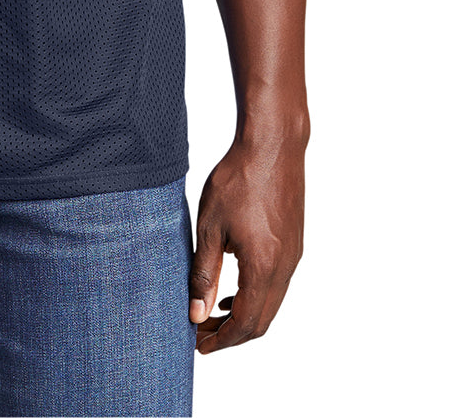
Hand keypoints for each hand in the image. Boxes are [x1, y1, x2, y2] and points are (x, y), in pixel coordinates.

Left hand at [188, 133, 305, 352]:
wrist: (273, 145)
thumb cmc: (239, 179)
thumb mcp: (210, 227)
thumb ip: (204, 273)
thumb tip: (196, 312)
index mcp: (264, 267)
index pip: (245, 323)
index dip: (221, 340)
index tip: (198, 345)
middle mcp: (285, 267)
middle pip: (261, 321)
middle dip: (230, 334)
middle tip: (200, 332)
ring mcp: (293, 256)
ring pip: (271, 304)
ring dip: (244, 316)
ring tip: (211, 312)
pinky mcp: (294, 243)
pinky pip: (277, 284)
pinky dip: (256, 297)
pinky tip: (233, 288)